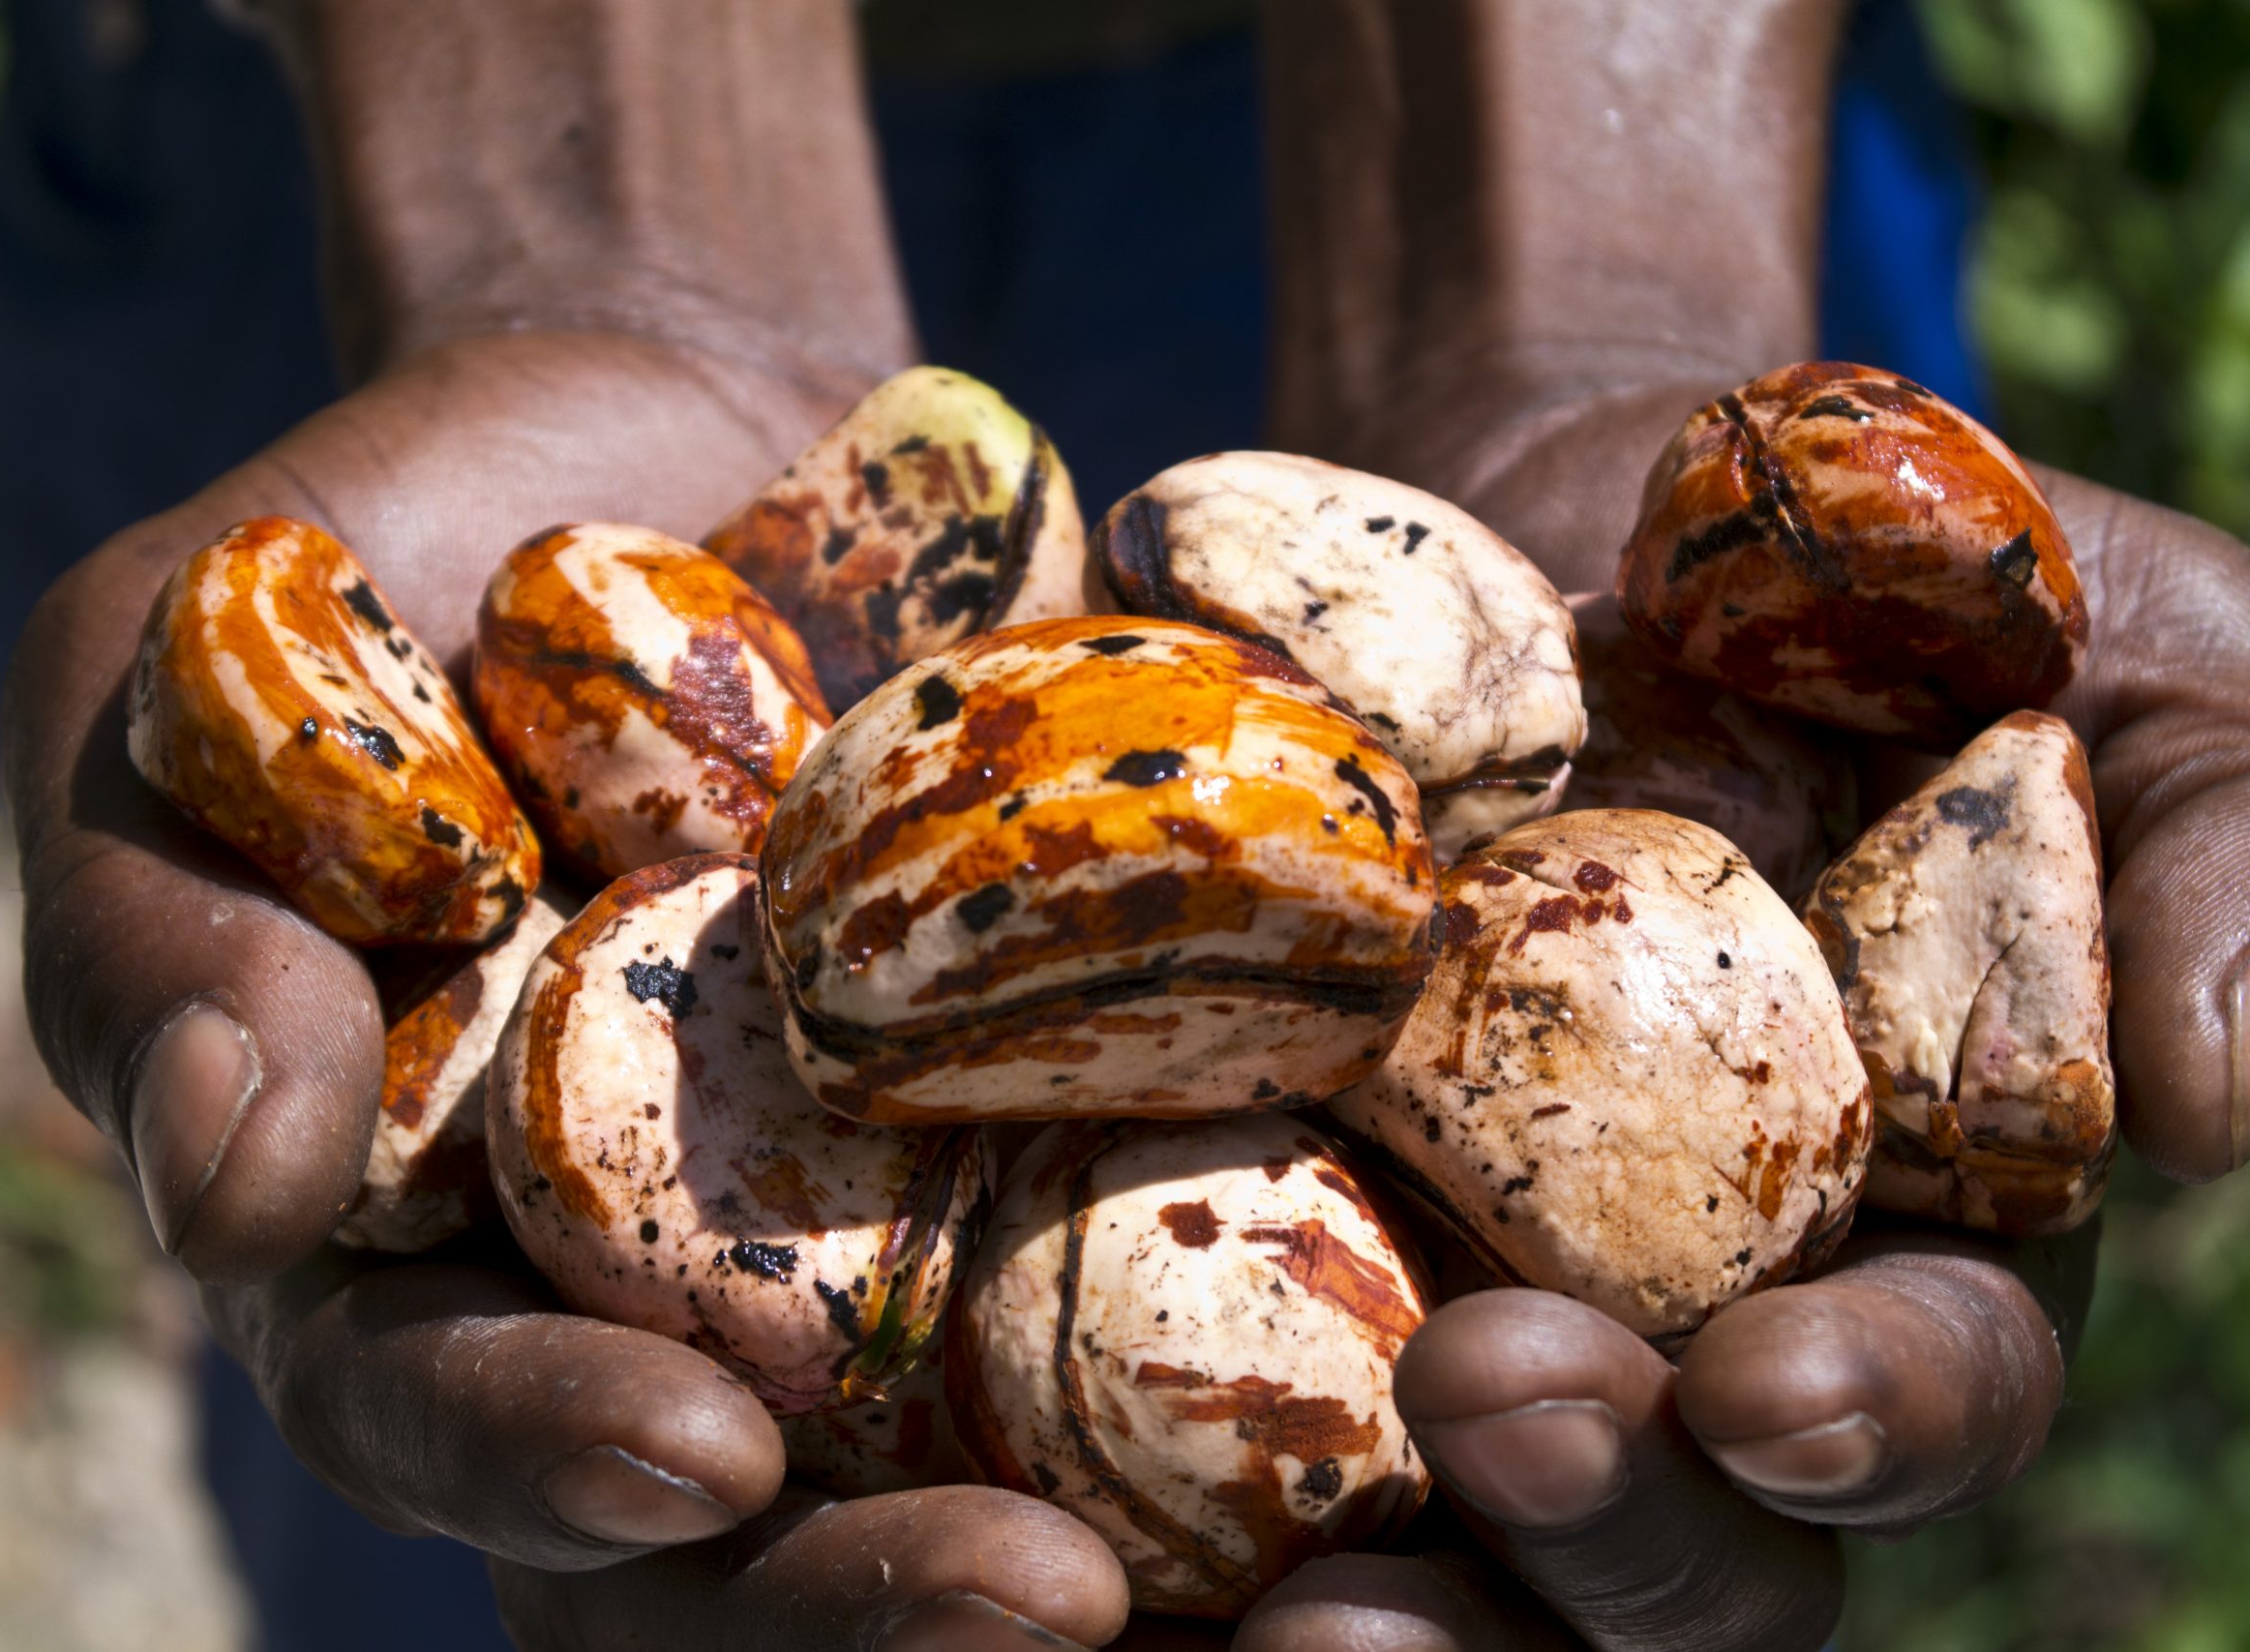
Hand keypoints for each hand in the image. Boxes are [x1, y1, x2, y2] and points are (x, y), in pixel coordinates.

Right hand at [3, 3, 1152, 1643]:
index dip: (547, 1466)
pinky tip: (1417, 1341)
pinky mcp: (1062, 1087)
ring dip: (1113, 1514)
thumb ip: (165, 929)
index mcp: (417, 1230)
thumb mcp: (171, 685)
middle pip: (741, 1521)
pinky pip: (1166, 1228)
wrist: (673, 414)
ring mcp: (870, 1193)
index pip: (450, 1419)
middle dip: (864, 1594)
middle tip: (1042, 1606)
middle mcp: (654, 1263)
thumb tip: (214, 1194)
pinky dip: (1271, 1307)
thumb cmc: (373, 542)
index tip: (687, 1463)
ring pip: (965, 1435)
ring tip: (1270, 1560)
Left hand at [1241, 0, 2238, 1643]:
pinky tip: (1030, 1479)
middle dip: (1601, 1532)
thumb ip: (2211, 853)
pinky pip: (1147, 1382)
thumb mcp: (2104, 662)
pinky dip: (1101, 1465)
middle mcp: (1656, 1334)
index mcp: (1884, 1256)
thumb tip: (2233, 1101)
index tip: (1776, 1391)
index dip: (1865, 1427)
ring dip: (1369, 1586)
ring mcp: (1420, 1291)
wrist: (1548, 495)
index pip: (1913, 1404)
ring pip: (1412, 1537)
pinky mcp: (1205, 1219)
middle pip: (1654, 1545)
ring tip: (1271, 1589)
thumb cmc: (1862, 579)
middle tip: (1499, 1424)